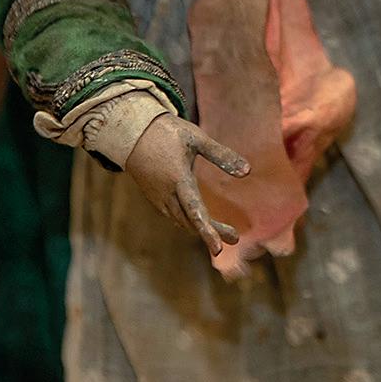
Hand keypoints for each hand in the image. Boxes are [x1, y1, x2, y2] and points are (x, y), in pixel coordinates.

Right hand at [124, 113, 250, 259]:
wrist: (132, 134)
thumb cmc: (168, 132)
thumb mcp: (197, 138)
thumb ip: (222, 155)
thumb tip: (248, 172)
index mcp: (178, 179)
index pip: (195, 211)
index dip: (208, 231)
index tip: (218, 248)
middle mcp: (167, 194)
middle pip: (191, 221)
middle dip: (212, 232)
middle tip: (234, 238)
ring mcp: (158, 198)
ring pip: (182, 221)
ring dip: (202, 228)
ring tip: (226, 233)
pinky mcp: (155, 198)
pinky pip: (173, 216)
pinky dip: (189, 222)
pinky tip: (200, 221)